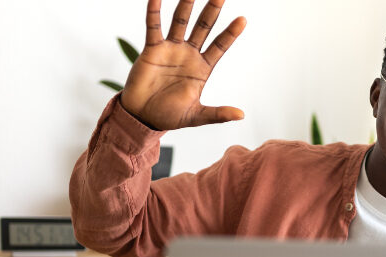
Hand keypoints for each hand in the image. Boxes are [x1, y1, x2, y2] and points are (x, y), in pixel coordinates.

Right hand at [120, 0, 246, 129]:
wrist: (142, 117)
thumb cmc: (170, 116)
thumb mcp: (197, 116)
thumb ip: (217, 114)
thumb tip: (241, 115)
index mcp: (202, 68)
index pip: (220, 46)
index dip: (230, 33)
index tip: (243, 19)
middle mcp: (189, 54)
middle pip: (204, 27)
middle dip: (212, 11)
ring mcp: (171, 49)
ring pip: (181, 22)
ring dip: (186, 5)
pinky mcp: (152, 49)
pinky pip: (154, 27)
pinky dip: (154, 13)